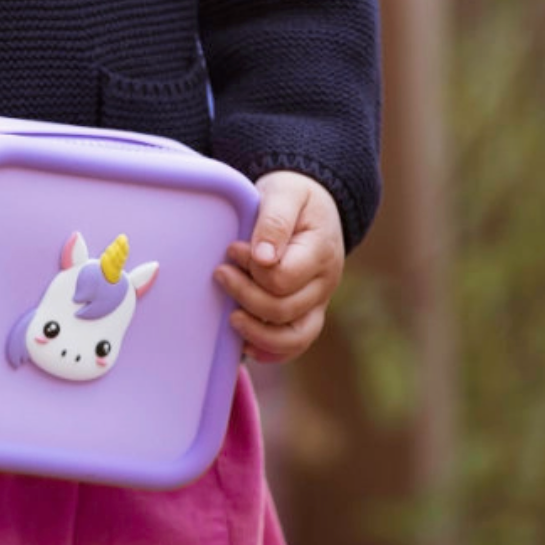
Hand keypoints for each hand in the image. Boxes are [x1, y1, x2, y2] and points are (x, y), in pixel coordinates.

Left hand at [213, 171, 344, 362]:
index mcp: (321, 252)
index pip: (283, 278)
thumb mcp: (285, 194)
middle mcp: (325, 283)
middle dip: (244, 295)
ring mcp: (318, 301)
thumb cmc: (293, 196)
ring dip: (257, 332)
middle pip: (284, 309)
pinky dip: (272, 350)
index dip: (252, 269)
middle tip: (219, 273)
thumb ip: (274, 222)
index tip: (233, 249)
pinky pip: (297, 343)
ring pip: (294, 336)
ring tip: (230, 318)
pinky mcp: (308, 311)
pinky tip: (246, 346)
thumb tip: (262, 258)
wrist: (310, 204)